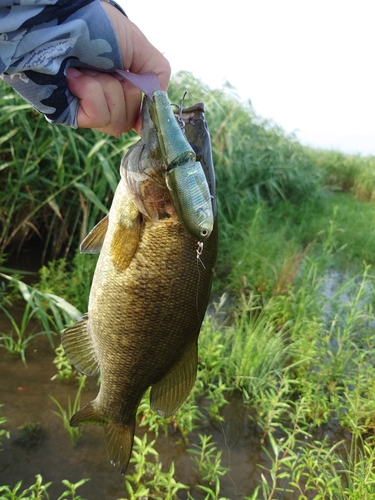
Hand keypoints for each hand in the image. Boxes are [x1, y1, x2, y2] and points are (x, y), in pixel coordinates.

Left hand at [66, 2, 170, 135]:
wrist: (65, 18)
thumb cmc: (100, 26)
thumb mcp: (141, 49)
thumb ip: (157, 79)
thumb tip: (158, 112)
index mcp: (122, 88)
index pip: (138, 118)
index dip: (143, 115)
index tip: (145, 108)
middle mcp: (105, 101)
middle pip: (129, 122)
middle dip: (125, 92)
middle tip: (112, 70)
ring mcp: (87, 109)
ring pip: (116, 122)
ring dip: (108, 90)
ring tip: (91, 69)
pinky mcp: (71, 113)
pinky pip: (98, 116)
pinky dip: (92, 93)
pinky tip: (77, 77)